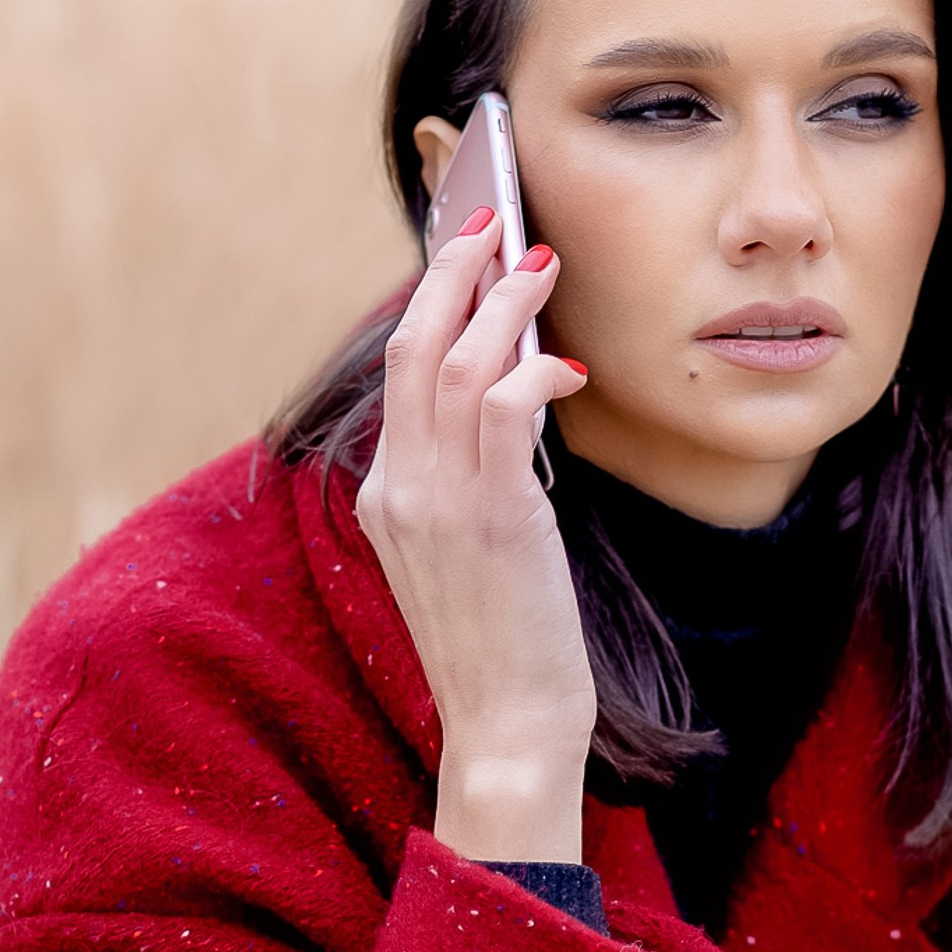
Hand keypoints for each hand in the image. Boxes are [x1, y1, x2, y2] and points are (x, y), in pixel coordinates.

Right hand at [355, 209, 594, 862]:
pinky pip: (503, 407)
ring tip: (538, 263)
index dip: (432, 303)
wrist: (504, 730)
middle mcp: (398, 487)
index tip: (465, 254)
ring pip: (454, 362)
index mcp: (385, 494)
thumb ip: (469, 480)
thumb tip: (514, 400)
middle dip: (452, 272)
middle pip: (412, 346)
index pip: (400, 373)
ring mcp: (436, 500)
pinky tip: (567, 364)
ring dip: (501, 302)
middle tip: (492, 221)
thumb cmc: (501, 646)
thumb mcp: (464, 553)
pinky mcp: (490, 516)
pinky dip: (533, 367)